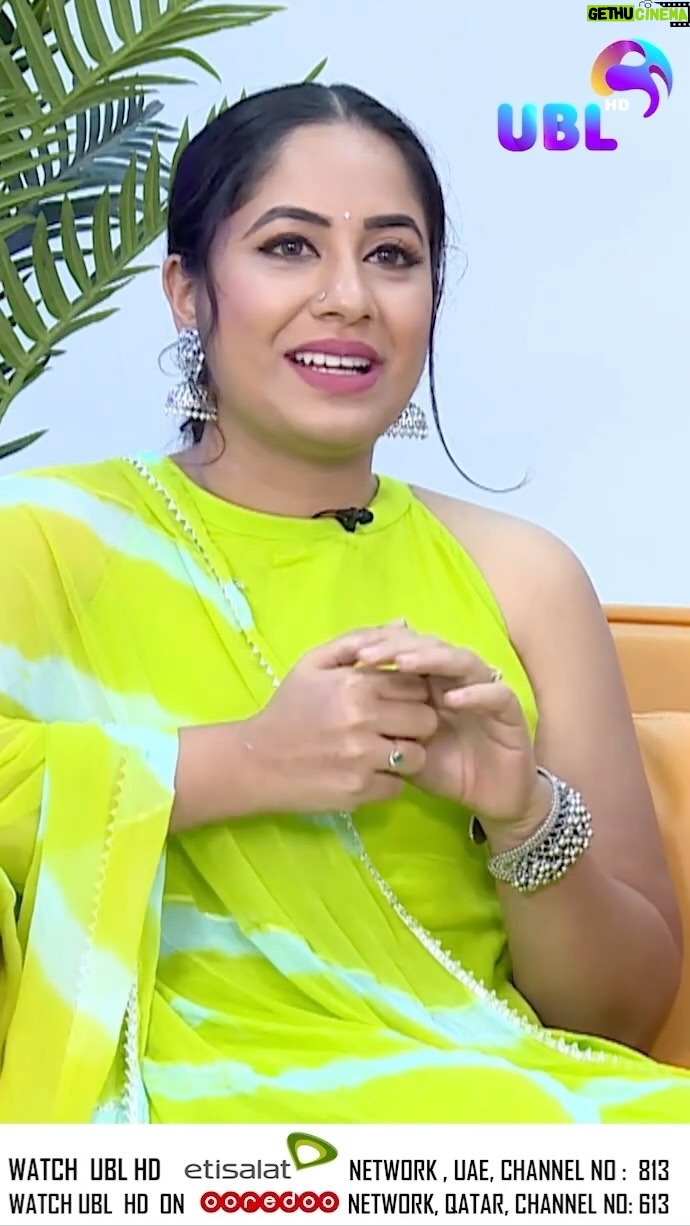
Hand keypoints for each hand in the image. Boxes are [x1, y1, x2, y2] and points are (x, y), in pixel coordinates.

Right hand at [245, 628, 438, 815]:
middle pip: (426, 720)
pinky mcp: (360, 791)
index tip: (396, 701)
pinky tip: (365, 773)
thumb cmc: (287, 708)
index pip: (416, 685)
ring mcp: (363, 758)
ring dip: (405, 755)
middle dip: (414, 724)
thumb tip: (404, 624)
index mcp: (355, 684)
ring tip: (380, 752)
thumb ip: (358, 641)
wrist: (255, 761)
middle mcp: (364, 719)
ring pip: (418, 756)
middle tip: (392, 728)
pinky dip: (387, 782)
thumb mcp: (313, 664)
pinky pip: (398, 786)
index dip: (411, 693)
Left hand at [355, 626, 545, 837]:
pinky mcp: (511, 711)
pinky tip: (452, 698)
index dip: (380, 648)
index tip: (350, 656)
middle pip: (430, 646)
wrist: (490, 798)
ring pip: (461, 661)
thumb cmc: (442, 768)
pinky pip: (496, 694)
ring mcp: (485, 690)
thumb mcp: (401, 747)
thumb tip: (341, 704)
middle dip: (397, 647)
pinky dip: (476, 693)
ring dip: (433, 659)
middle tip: (368, 655)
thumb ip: (380, 722)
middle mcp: (457, 678)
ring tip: (403, 663)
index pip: (406, 650)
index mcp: (430, 680)